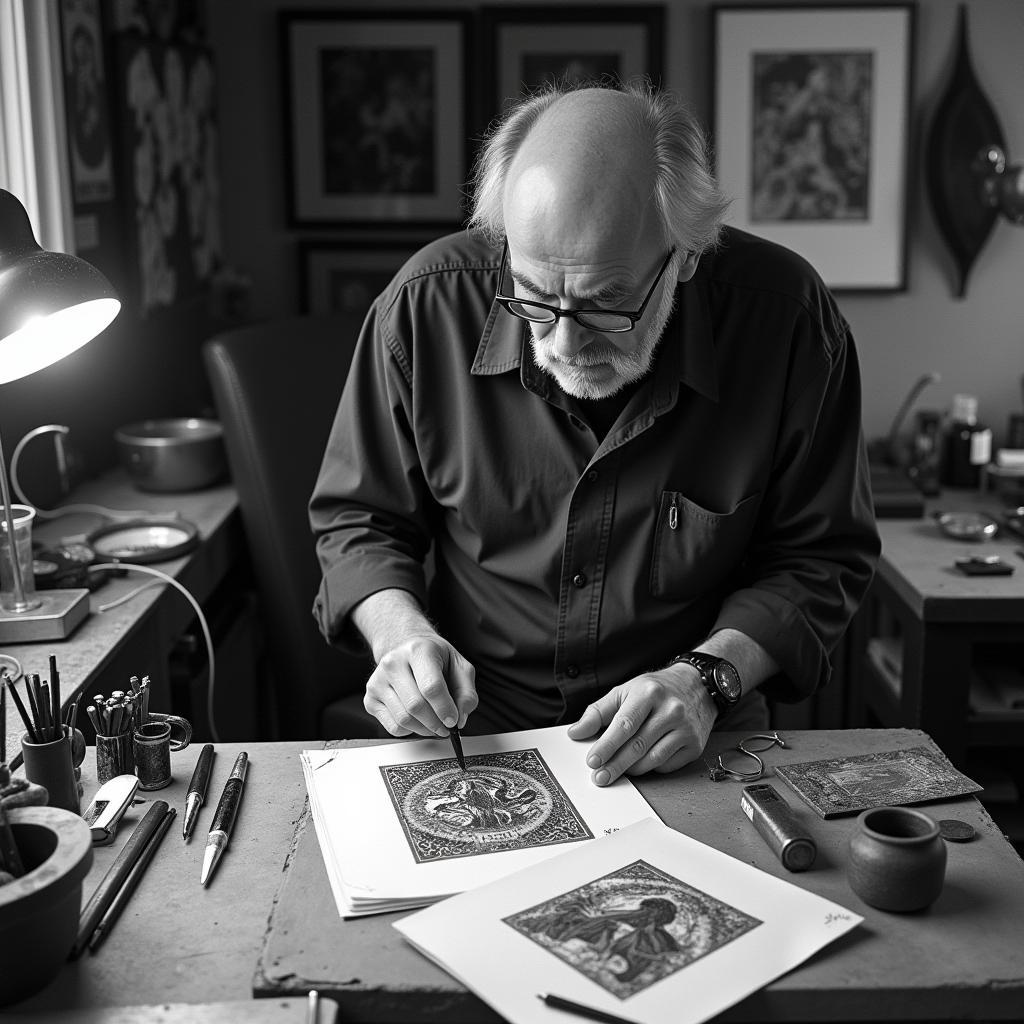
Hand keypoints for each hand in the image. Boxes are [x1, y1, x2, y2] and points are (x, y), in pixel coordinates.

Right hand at [363, 633, 477, 737]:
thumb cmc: (435, 659)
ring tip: (435, 724)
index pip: (431, 687)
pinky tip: (418, 721)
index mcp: (418, 650)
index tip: (454, 720)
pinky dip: (410, 731)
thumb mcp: (459, 666)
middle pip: (416, 706)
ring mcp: (377, 681)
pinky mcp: (370, 699)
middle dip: (436, 723)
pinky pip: (393, 727)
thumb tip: (460, 718)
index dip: (445, 708)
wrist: (407, 649)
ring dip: (425, 729)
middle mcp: (393, 663)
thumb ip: (466, 692)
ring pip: (404, 719)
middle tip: (447, 727)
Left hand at [566, 665, 716, 784]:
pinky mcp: (694, 745)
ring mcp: (685, 728)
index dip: (606, 745)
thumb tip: (576, 732)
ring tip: (616, 771)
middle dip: (615, 765)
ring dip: (631, 769)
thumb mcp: (624, 691)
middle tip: (599, 777)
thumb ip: (598, 712)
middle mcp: (671, 710)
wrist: (696, 686)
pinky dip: (650, 768)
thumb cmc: (656, 690)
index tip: (593, 761)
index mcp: (649, 693)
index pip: (624, 725)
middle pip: (637, 745)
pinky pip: (667, 765)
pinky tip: (641, 763)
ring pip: (652, 759)